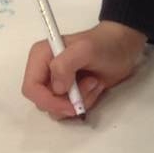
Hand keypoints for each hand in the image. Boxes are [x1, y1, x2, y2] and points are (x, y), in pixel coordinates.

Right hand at [22, 20, 146, 119]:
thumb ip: (65, 65)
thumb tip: (57, 88)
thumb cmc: (104, 44)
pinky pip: (72, 108)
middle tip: (90, 85)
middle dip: (68, 101)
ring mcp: (58, 83)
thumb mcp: (84, 49)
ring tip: (95, 81)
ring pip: (58, 108)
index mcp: (40, 57)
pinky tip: (96, 85)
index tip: (70, 105)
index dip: (47, 101)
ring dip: (81, 100)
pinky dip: (86, 101)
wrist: (123, 47)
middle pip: (43, 102)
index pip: (31, 88)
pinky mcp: (70, 92)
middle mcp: (45, 71)